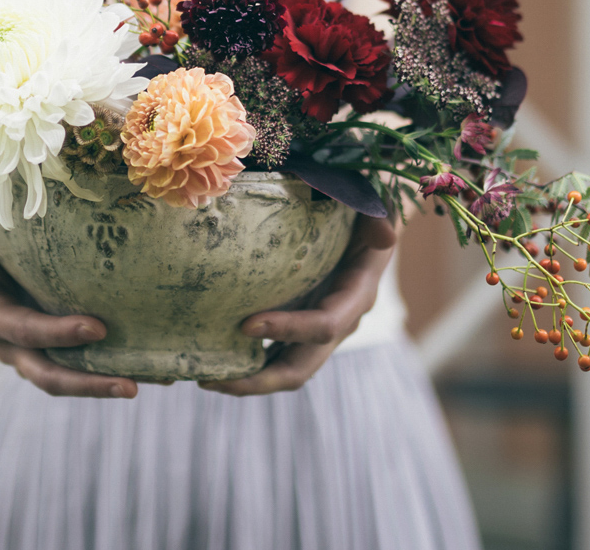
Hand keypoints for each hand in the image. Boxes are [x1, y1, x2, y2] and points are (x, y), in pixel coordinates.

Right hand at [0, 219, 139, 398]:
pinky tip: (160, 370)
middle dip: (87, 383)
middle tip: (130, 385)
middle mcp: (14, 342)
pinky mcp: (61, 347)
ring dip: (106, 385)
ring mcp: (39, 349)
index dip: (55, 335)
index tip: (97, 329)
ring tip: (153, 383)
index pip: (23, 331)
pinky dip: (118, 369)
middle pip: (47, 373)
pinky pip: (88, 366)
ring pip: (70, 378)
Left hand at [199, 214, 397, 396]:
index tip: (246, 325)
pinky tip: (212, 357)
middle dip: (259, 380)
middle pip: (301, 368)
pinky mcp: (298, 325)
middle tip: (212, 379)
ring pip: (284, 369)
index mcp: (357, 296)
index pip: (325, 325)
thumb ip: (376, 219)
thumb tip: (385, 235)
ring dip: (246, 379)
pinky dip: (246, 361)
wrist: (365, 223)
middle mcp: (338, 321)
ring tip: (203, 377)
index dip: (290, 330)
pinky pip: (274, 354)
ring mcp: (316, 329)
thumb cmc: (364, 210)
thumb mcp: (375, 208)